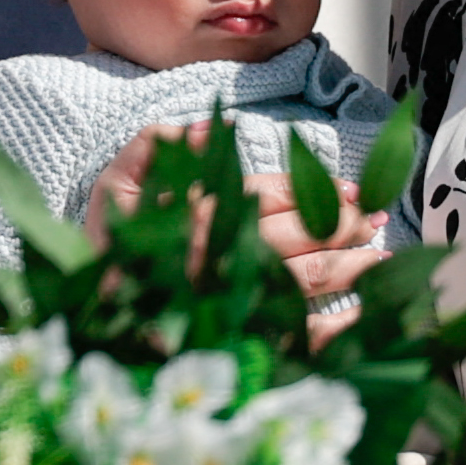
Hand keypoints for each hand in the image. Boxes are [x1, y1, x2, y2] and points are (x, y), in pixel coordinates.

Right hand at [82, 124, 386, 302]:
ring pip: (305, 277)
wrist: (85, 308)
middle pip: (300, 234)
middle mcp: (218, 255)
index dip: (317, 189)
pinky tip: (361, 319)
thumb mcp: (119, 181)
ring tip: (380, 254)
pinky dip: (332, 329)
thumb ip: (156, 146)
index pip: (271, 194)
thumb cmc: (111, 240)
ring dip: (351, 265)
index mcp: (198, 214)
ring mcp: (228, 296)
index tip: (354, 191)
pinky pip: (291, 335)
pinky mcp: (234, 332)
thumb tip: (199, 128)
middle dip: (346, 225)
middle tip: (376, 219)